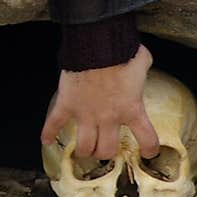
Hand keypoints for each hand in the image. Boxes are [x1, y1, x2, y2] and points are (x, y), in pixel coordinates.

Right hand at [40, 43, 159, 161]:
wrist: (96, 44)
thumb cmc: (120, 51)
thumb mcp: (141, 62)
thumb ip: (142, 68)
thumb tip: (141, 61)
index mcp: (131, 108)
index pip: (147, 138)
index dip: (149, 149)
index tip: (148, 152)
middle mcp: (109, 117)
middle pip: (107, 150)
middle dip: (105, 152)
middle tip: (104, 147)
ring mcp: (86, 113)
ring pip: (84, 145)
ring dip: (84, 150)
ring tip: (83, 149)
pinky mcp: (67, 104)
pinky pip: (55, 123)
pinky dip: (49, 132)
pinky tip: (47, 140)